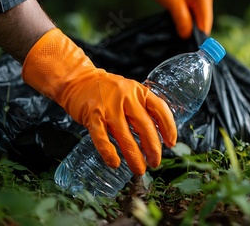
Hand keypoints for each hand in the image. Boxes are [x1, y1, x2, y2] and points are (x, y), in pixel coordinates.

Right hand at [22, 28, 176, 174]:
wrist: (78, 80)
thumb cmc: (108, 90)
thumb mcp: (130, 92)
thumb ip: (142, 108)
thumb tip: (158, 134)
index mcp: (139, 91)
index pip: (160, 110)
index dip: (168, 128)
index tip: (171, 144)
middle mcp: (126, 97)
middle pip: (145, 127)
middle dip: (153, 148)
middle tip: (155, 163)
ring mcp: (108, 107)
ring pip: (125, 136)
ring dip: (134, 156)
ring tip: (139, 169)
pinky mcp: (92, 116)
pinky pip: (102, 138)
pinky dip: (109, 153)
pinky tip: (115, 164)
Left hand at [127, 0, 212, 38]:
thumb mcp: (173, 4)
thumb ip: (182, 21)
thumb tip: (187, 36)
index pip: (206, 26)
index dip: (197, 37)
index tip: (187, 45)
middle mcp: (205, 0)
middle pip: (203, 25)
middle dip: (192, 34)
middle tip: (180, 41)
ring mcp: (199, 1)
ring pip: (197, 23)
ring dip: (188, 30)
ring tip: (178, 34)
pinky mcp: (192, 3)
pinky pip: (192, 19)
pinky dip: (186, 24)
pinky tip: (178, 27)